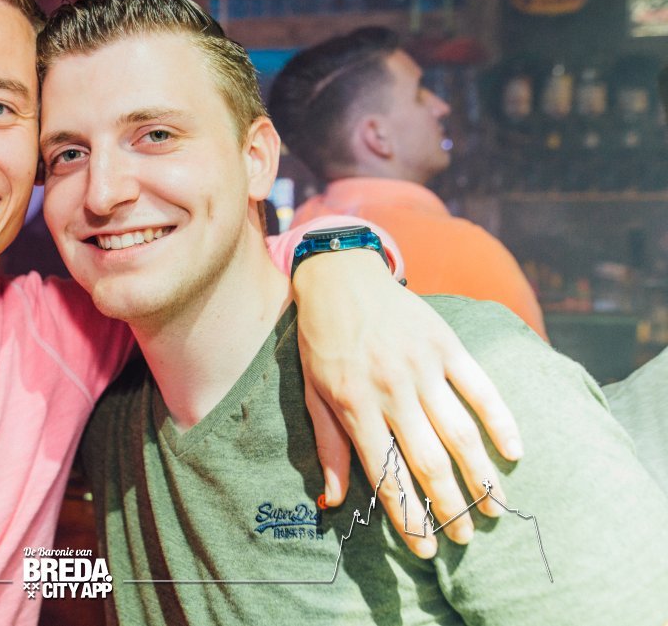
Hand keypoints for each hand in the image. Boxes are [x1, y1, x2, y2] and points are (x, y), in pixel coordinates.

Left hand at [293, 250, 522, 557]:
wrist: (341, 279)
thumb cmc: (323, 342)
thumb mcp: (313, 394)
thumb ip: (329, 447)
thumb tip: (333, 500)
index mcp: (355, 405)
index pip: (387, 474)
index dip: (408, 515)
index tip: (424, 547)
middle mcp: (391, 389)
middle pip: (428, 461)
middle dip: (448, 506)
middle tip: (463, 538)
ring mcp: (423, 366)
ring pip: (459, 431)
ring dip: (479, 476)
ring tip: (494, 510)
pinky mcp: (447, 345)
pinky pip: (480, 387)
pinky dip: (500, 420)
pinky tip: (513, 452)